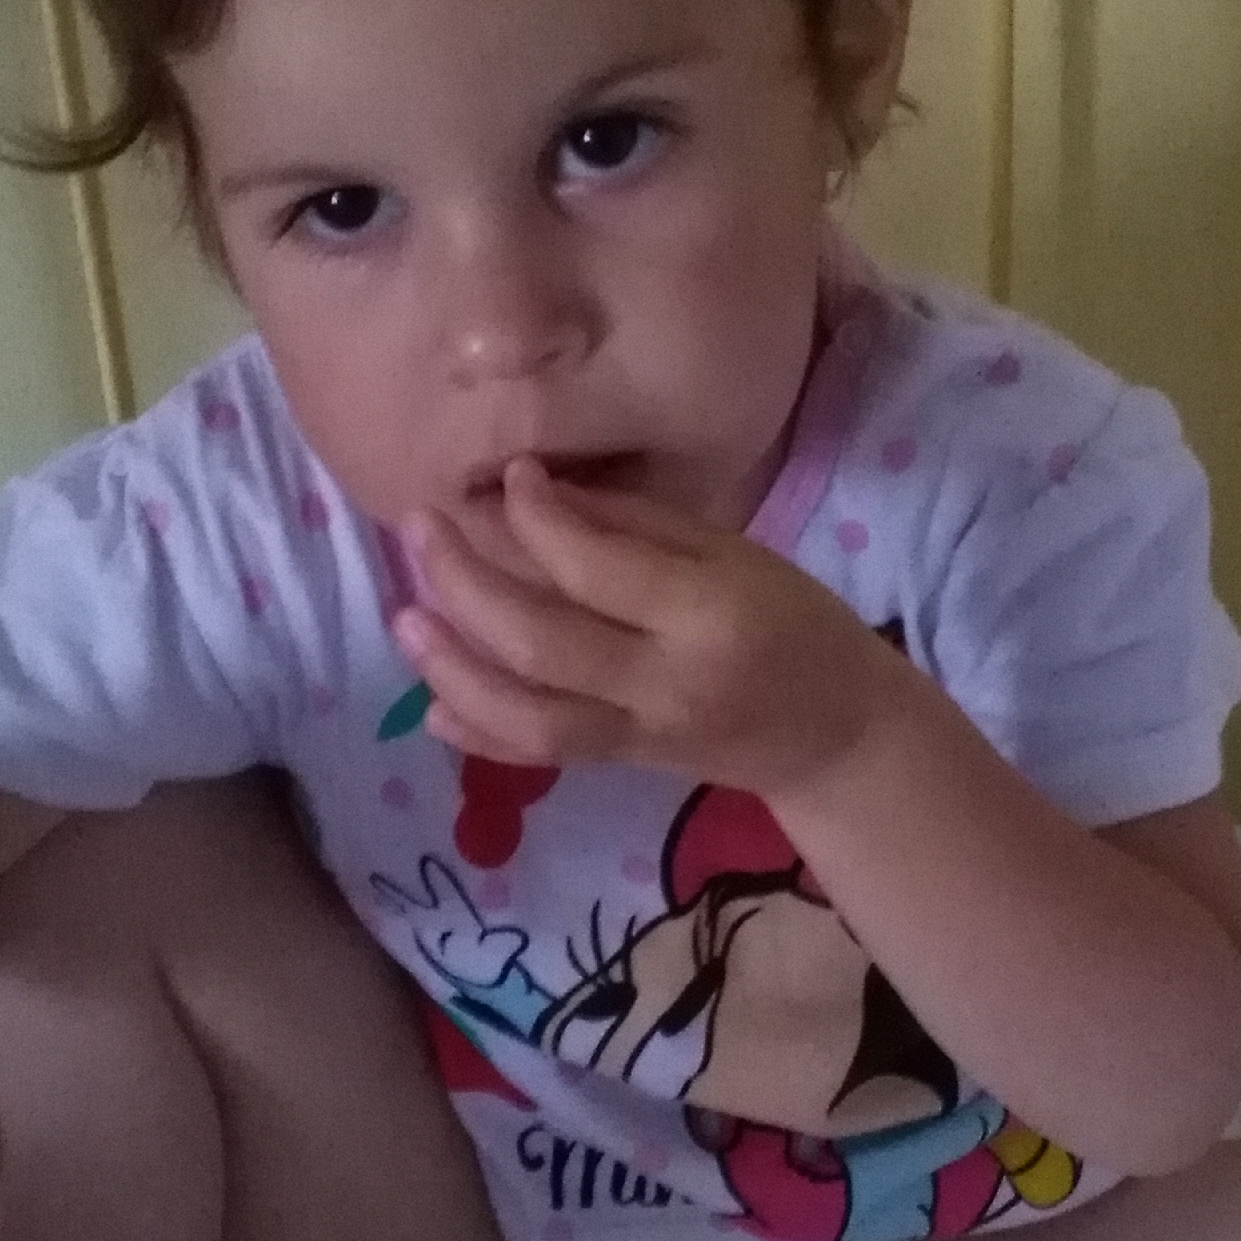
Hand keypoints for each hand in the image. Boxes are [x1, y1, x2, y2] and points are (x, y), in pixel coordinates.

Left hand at [391, 460, 914, 799]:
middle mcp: (667, 680)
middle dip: (466, 581)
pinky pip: (539, 755)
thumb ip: (636, 528)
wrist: (835, 733)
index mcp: (708, 611)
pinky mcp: (623, 763)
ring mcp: (640, 732)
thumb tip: (534, 494)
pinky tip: (432, 704)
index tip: (507, 476)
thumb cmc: (795, 621)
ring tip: (405, 618)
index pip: (596, 566)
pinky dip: (479, 734)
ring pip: (527, 711)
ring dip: (453, 666)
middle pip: (541, 639)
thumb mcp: (737, 553)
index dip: (535, 516)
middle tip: (419, 529)